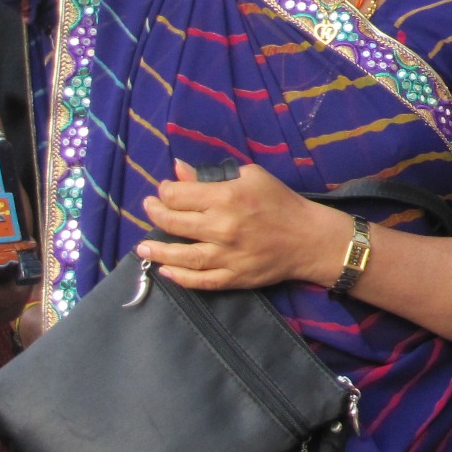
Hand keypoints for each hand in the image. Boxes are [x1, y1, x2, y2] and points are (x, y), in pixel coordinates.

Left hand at [139, 160, 353, 291]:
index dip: (165, 191)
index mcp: (227, 197)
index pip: (179, 195)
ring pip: (181, 255)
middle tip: (149, 209)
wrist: (308, 238)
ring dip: (157, 250)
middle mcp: (222, 227)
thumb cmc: (280, 202)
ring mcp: (226, 256)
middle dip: (155, 213)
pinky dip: (179, 277)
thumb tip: (179, 171)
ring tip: (142, 246)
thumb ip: (213, 175)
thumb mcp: (251, 176)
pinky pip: (199, 281)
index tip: (164, 190)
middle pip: (174, 222)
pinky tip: (165, 270)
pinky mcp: (233, 277)